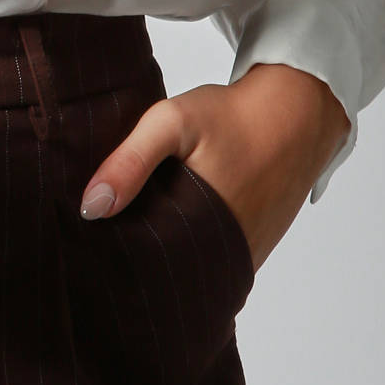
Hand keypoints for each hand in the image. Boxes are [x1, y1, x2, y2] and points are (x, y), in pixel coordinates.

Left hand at [77, 62, 351, 270]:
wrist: (298, 114)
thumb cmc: (234, 116)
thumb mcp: (172, 123)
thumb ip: (130, 162)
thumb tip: (91, 208)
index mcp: (199, 228)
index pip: (142, 264)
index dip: (113, 254)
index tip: (86, 243)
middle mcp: (225, 253)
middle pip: (164, 271)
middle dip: (134, 257)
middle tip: (103, 238)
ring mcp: (243, 255)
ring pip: (188, 268)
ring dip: (163, 254)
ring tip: (132, 231)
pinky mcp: (253, 249)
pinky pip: (211, 261)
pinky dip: (189, 247)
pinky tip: (169, 225)